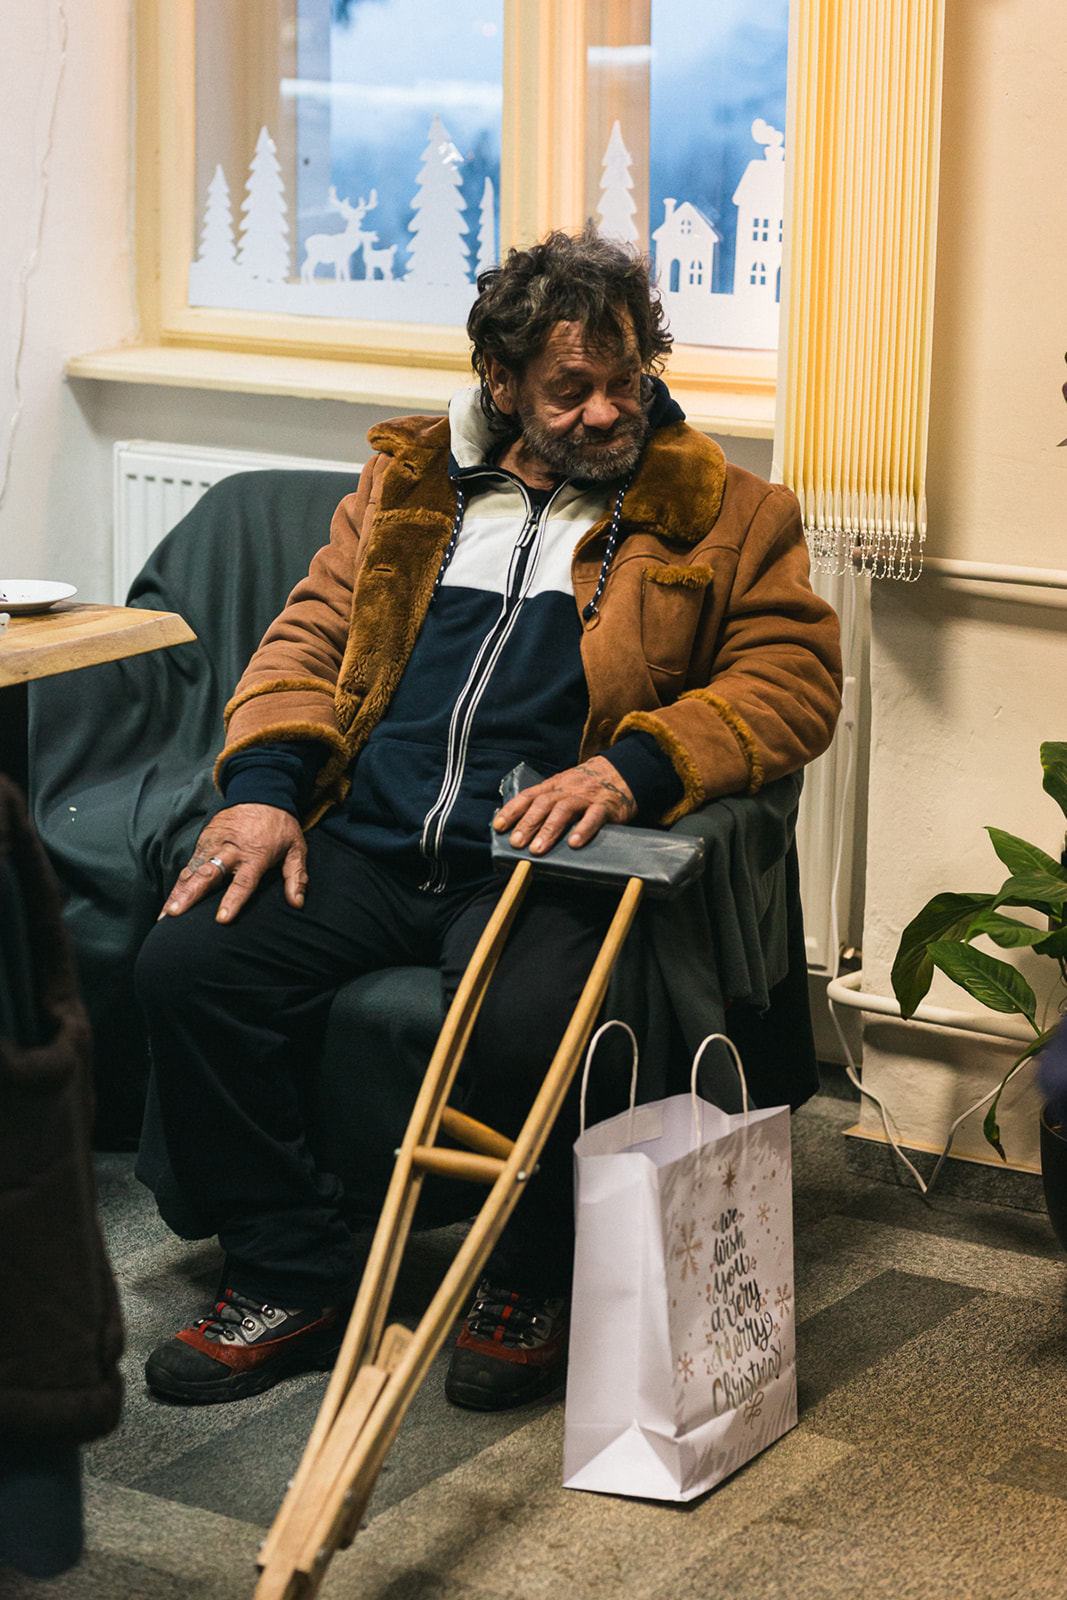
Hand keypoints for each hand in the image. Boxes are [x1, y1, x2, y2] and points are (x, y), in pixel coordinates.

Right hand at [160, 804, 306, 923]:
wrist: (261, 792)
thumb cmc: (280, 826)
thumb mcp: (296, 848)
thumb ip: (296, 877)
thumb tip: (297, 904)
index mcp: (256, 855)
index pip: (243, 881)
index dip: (233, 901)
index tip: (222, 919)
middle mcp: (231, 850)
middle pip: (208, 874)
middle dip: (191, 895)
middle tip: (177, 913)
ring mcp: (214, 844)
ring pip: (193, 870)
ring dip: (178, 892)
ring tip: (166, 914)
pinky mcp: (204, 839)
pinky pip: (189, 864)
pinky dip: (178, 883)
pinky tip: (169, 902)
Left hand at [493, 757, 635, 854]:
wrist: (621, 771)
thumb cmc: (586, 788)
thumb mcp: (563, 789)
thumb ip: (546, 804)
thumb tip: (520, 828)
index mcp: (553, 786)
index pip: (528, 796)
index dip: (512, 811)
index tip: (498, 827)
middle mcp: (566, 790)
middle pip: (543, 804)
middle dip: (528, 824)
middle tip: (516, 843)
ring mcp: (586, 798)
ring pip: (564, 811)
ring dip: (549, 830)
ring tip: (537, 849)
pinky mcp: (606, 806)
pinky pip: (594, 817)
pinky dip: (583, 830)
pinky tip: (574, 844)